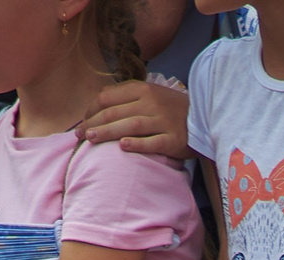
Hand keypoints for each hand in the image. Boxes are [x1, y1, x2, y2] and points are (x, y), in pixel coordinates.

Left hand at [78, 79, 192, 155]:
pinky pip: (152, 142)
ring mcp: (163, 121)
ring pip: (130, 126)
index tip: (83, 121)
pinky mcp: (173, 140)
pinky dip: (136, 144)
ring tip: (91, 139)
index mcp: (142, 89)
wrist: (203, 117)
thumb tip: (99, 100)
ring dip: (107, 132)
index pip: (108, 97)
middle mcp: (151, 103)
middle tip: (79, 135)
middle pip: (115, 112)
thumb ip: (127, 95)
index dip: (92, 109)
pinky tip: (122, 147)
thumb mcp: (149, 93)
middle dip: (93, 123)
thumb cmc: (170, 108)